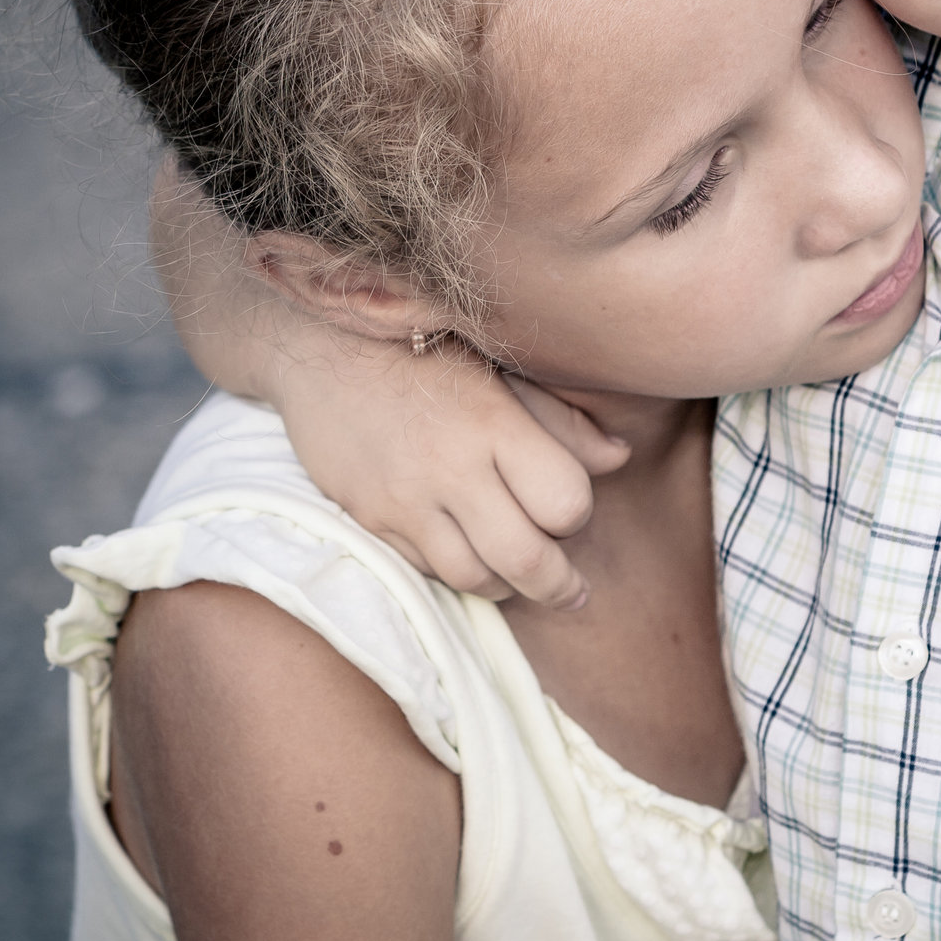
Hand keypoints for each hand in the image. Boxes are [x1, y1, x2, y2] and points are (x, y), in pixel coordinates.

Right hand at [275, 338, 628, 608]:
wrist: (321, 347)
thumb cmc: (427, 349)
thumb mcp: (503, 369)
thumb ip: (561, 420)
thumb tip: (619, 458)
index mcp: (494, 423)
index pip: (564, 501)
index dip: (577, 513)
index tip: (573, 509)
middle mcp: (449, 467)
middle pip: (524, 558)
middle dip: (558, 585)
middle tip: (574, 593)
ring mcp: (404, 499)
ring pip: (472, 577)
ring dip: (507, 586)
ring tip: (522, 578)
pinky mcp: (370, 518)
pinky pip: (426, 569)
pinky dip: (457, 573)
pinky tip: (472, 556)